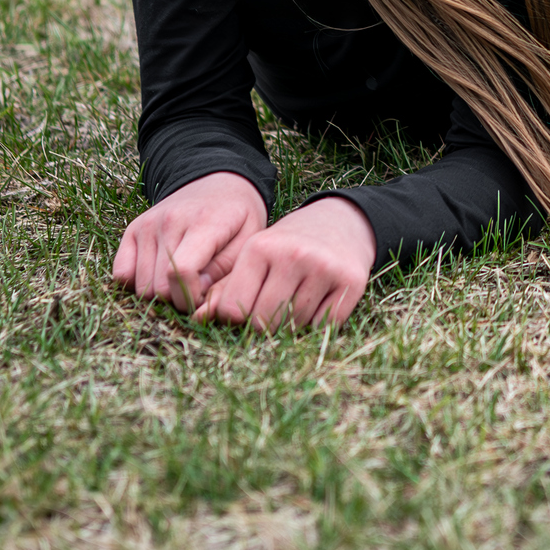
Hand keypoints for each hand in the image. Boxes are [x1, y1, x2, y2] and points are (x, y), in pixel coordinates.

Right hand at [111, 172, 267, 313]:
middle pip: (159, 286)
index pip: (182, 272)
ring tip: (182, 279)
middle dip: (177, 299)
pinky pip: (121, 274)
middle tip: (196, 290)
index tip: (204, 298)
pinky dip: (137, 283)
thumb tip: (198, 300)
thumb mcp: (249, 241)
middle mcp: (169, 220)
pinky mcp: (133, 230)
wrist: (218, 184)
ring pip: (141, 286)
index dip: (191, 297)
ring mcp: (147, 224)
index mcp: (204, 222)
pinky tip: (160, 275)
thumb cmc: (237, 219)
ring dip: (160, 293)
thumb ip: (227, 273)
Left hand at [199, 196, 375, 329]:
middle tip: (274, 307)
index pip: (233, 310)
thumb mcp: (255, 257)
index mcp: (260, 247)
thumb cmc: (287, 245)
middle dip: (265, 324)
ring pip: (294, 327)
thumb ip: (226, 288)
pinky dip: (318, 324)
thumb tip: (198, 318)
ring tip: (298, 299)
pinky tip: (319, 302)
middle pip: (263, 322)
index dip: (237, 318)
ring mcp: (324, 268)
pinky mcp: (351, 281)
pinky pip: (324, 326)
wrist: (342, 222)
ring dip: (293, 324)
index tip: (247, 307)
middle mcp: (292, 254)